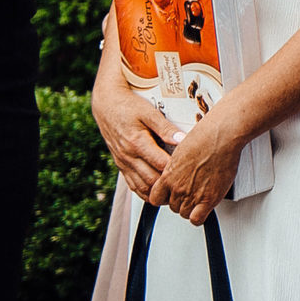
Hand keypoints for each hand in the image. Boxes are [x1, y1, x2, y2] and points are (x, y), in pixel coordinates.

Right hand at [91, 63, 178, 199]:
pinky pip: (132, 185)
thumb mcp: (149, 113)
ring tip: (177, 195)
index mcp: (136, 143)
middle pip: (151, 179)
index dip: (177, 171)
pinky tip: (158, 193)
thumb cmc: (129, 106)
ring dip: (157, 193)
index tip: (193, 172)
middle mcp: (128, 156)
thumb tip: (183, 139)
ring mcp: (123, 162)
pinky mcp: (121, 165)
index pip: (160, 164)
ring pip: (141, 187)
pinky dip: (145, 192)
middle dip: (169, 186)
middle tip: (189, 188)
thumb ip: (166, 128)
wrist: (106, 105)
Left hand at [150, 111, 247, 224]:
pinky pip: (197, 219)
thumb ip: (178, 166)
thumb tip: (182, 167)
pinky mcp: (208, 198)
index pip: (156, 198)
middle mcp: (177, 187)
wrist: (220, 136)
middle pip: (172, 206)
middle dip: (181, 201)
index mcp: (168, 175)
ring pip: (184, 213)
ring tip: (200, 199)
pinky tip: (204, 208)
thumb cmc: (204, 137)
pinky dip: (199, 217)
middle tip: (191, 193)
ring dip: (191, 208)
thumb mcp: (182, 151)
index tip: (171, 195)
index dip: (165, 198)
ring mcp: (192, 194)